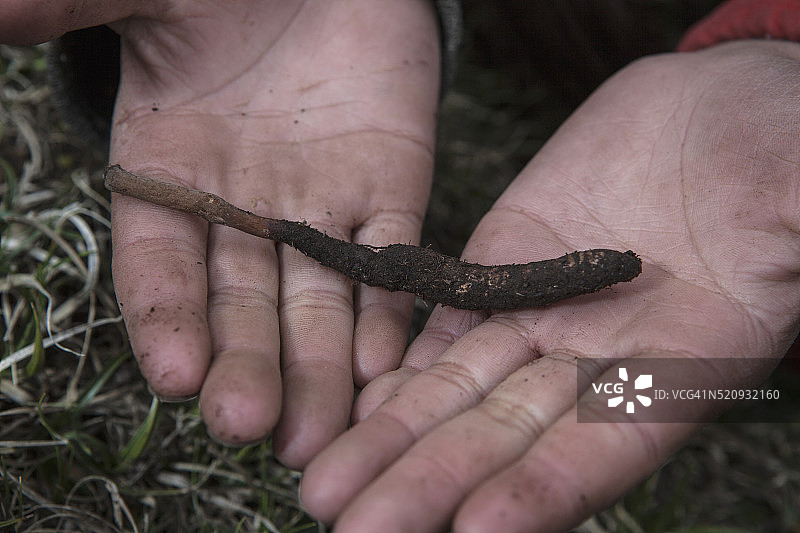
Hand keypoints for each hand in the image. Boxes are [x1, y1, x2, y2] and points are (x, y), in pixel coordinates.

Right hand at [1, 0, 439, 466]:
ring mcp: (322, 206)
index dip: (166, 319)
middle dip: (246, 366)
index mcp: (172, 173)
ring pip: (318, 302)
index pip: (161, 264)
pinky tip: (380, 367)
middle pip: (243, 305)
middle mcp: (246, 210)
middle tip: (250, 426)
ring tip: (318, 432)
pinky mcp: (391, 190)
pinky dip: (386, 312)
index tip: (177, 377)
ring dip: (318, 369)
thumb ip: (77, 10)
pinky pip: (390, 259)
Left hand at [300, 41, 799, 531]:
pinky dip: (396, 372)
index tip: (475, 529)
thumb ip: (786, 230)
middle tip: (356, 526)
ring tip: (326, 490)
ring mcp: (537, 320)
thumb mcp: (794, 191)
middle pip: (502, 440)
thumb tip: (798, 240)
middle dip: (430, 484)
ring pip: (453, 394)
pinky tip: (351, 407)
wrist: (707, 116)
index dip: (540, 493)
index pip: (600, 452)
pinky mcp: (495, 273)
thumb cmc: (772, 151)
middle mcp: (594, 365)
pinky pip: (438, 332)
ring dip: (392, 442)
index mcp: (676, 370)